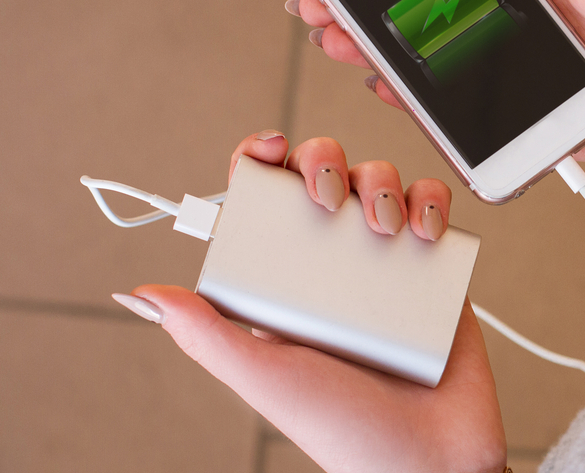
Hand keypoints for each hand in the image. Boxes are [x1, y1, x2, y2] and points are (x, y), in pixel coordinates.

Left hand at [121, 131, 505, 472]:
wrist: (430, 459)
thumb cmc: (344, 431)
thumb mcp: (265, 378)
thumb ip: (206, 334)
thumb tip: (142, 295)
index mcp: (283, 289)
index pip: (261, 207)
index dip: (260, 166)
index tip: (269, 150)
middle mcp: (332, 270)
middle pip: (323, 177)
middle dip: (325, 162)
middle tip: (327, 198)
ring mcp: (386, 265)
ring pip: (380, 183)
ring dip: (382, 184)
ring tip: (383, 229)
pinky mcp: (436, 269)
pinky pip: (433, 210)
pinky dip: (431, 203)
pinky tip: (423, 233)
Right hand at [290, 0, 584, 173]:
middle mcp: (532, 31)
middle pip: (437, 27)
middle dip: (374, 18)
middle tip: (320, 13)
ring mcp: (538, 82)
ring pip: (451, 77)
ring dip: (393, 66)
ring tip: (344, 51)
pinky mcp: (553, 130)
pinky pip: (489, 130)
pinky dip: (443, 122)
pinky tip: (403, 103)